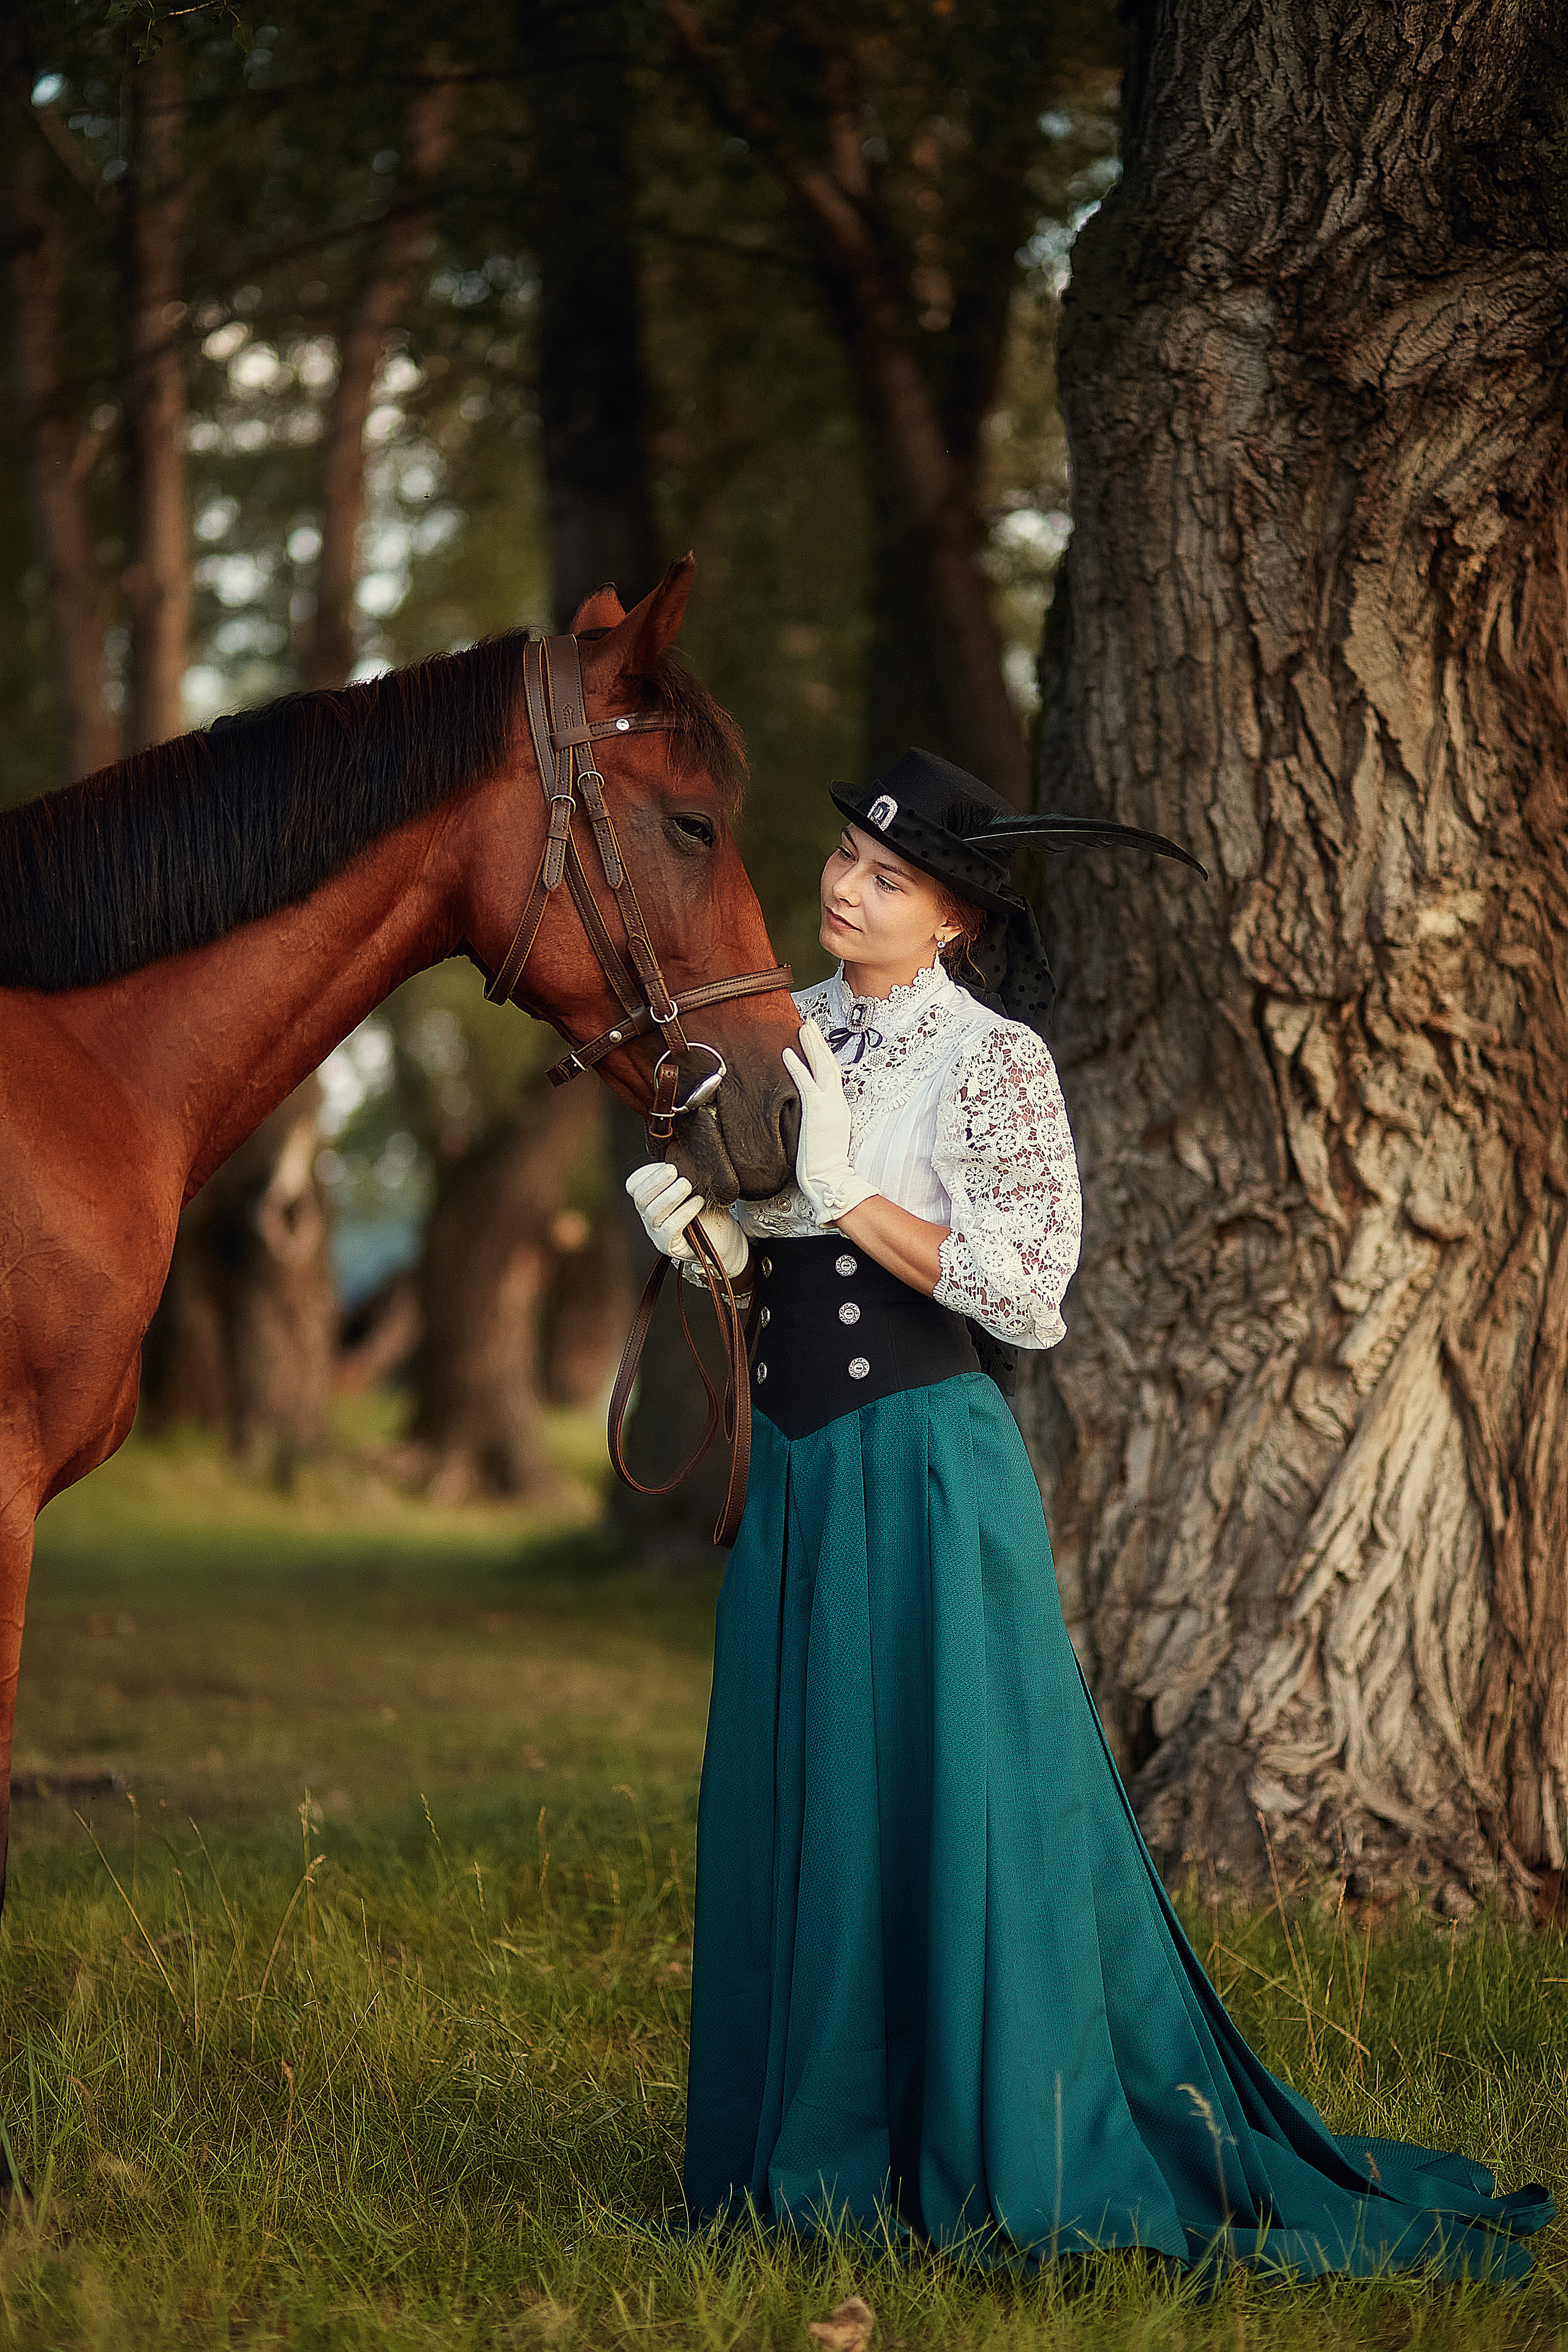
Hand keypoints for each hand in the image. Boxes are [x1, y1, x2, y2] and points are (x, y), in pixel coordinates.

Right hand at [625, 1162, 749, 1280]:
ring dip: (670, 1196)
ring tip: (686, 1184)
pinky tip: (698, 1202)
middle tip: (674, 1169)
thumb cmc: (707, 1209)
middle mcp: (648, 1217)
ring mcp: (656, 1233)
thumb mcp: (694, 1187)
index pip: (634, 1186)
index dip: (647, 1173)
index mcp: (650, 1200)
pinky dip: (683, 1213)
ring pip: (653, 1213)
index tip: (667, 1163)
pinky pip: (670, 1229)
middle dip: (657, 1181)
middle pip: (641, 1198)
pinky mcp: (669, 1247)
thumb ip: (683, 1173)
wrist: (725, 1238)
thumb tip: (680, 1151)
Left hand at [780, 1020, 878, 1225]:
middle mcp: (837, 1101)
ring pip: (822, 1065)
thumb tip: (811, 1115)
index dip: (824, 1056)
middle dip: (819, 1042)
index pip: (831, 1074)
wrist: (829, 1175)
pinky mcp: (817, 1108)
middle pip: (829, 1063)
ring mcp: (829, 1103)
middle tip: (810, 1024)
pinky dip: (797, 1065)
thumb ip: (820, 1119)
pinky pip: (805, 1081)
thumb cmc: (824, 1161)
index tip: (816, 1041)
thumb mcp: (825, 1134)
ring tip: (804, 1027)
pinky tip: (788, 1051)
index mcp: (838, 1106)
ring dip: (813, 1044)